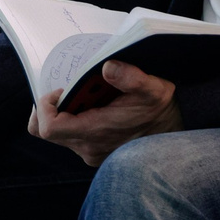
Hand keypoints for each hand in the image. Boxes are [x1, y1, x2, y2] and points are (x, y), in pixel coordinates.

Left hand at [30, 60, 181, 167]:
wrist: (174, 137)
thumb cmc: (161, 110)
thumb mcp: (153, 89)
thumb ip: (132, 78)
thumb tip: (108, 67)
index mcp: (95, 132)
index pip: (48, 128)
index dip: (45, 107)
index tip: (62, 90)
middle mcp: (87, 147)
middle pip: (46, 130)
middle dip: (52, 107)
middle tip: (70, 90)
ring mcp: (90, 152)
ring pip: (58, 133)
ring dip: (64, 112)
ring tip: (85, 97)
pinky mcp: (94, 152)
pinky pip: (70, 136)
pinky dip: (73, 119)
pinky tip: (92, 107)